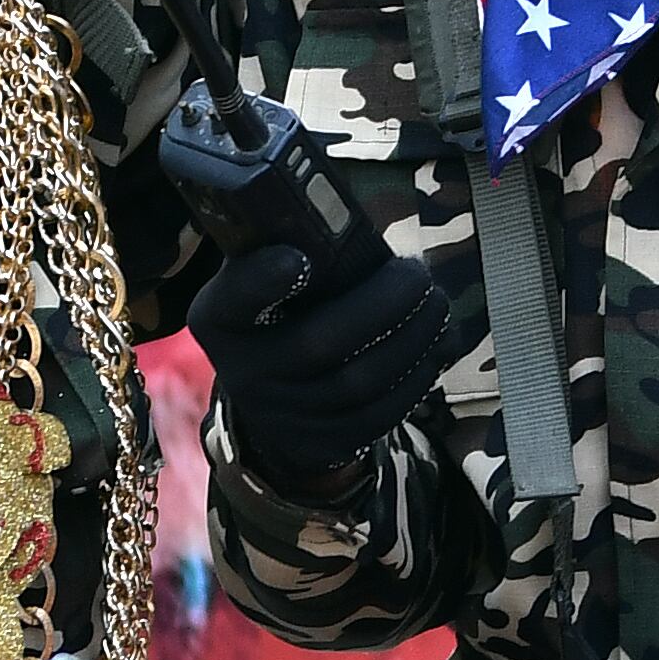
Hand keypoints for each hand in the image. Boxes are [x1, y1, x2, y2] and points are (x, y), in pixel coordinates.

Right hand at [187, 233, 447, 486]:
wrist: (272, 410)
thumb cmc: (278, 320)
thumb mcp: (260, 283)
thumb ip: (284, 247)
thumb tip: (344, 214)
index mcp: (221, 320)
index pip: (232, 300)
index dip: (262, 281)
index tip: (300, 259)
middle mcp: (244, 374)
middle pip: (319, 343)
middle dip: (383, 304)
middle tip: (417, 275)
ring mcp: (284, 418)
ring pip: (360, 381)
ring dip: (413, 338)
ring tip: (437, 304)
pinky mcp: (324, 445)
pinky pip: (381, 415)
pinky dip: (418, 377)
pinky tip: (436, 346)